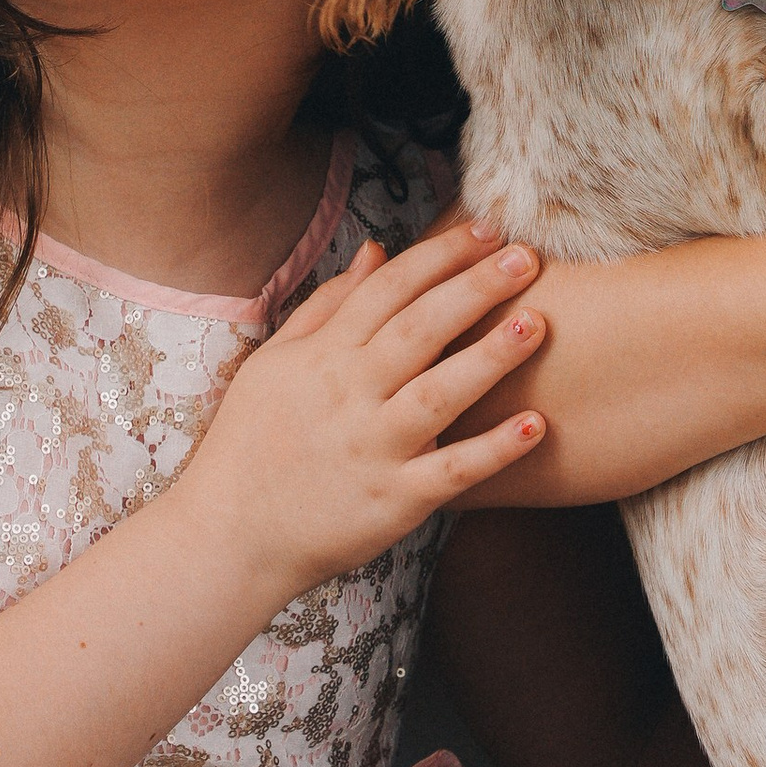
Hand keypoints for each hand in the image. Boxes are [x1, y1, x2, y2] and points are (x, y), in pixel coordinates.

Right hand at [190, 218, 550, 599]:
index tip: (486, 230)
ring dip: (490, 357)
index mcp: (324, 356)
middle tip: (527, 257)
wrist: (227, 537)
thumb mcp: (276, 363)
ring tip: (537, 324)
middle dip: (474, 288)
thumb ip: (329, 305)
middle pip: (419, 329)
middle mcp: (351, 395)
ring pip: (439, 393)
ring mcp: (374, 448)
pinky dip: (493, 451)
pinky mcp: (394, 501)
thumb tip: (377, 251)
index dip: (439, 254)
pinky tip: (536, 425)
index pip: (389, 289)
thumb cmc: (250, 444)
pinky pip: (452, 472)